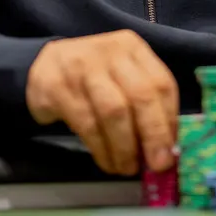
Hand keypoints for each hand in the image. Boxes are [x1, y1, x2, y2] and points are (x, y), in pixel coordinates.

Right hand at [26, 30, 177, 175]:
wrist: (44, 65)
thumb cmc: (93, 77)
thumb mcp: (121, 77)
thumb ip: (144, 104)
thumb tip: (166, 148)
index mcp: (133, 48)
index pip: (161, 83)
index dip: (169, 121)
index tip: (171, 150)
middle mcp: (110, 51)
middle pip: (140, 95)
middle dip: (153, 135)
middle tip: (157, 165)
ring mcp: (82, 66)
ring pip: (113, 111)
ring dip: (124, 147)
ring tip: (126, 168)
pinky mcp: (58, 86)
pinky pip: (86, 123)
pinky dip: (101, 148)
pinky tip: (106, 161)